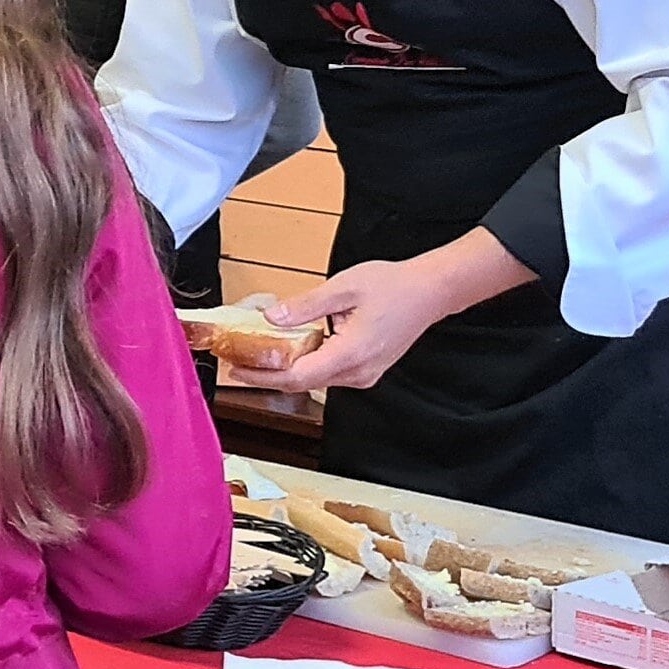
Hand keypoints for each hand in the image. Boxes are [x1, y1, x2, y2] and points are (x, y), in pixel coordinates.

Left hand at [227, 261, 440, 394]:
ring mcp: (364, 374)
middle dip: (268, 375)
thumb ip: (306, 306)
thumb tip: (272, 318)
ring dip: (286, 370)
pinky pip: (329, 373)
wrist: (430, 292)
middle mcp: (358, 372)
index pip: (298, 376)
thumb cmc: (392, 286)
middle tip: (237, 362)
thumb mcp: (343, 287)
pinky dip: (305, 364)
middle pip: (303, 382)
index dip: (264, 376)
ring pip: (315, 380)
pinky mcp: (366, 370)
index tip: (238, 369)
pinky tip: (288, 350)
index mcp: (351, 354)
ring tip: (256, 355)